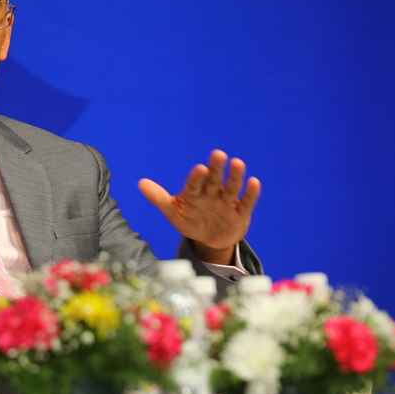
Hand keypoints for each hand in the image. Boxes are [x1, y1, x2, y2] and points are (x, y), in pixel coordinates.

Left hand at [138, 149, 260, 262]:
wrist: (209, 240)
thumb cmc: (190, 221)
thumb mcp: (173, 212)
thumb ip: (159, 198)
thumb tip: (140, 183)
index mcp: (195, 192)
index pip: (194, 183)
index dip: (196, 177)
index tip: (199, 168)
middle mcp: (212, 193)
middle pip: (214, 179)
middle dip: (216, 168)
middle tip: (217, 154)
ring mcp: (227, 202)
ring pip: (232, 187)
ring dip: (235, 176)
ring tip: (237, 163)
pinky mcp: (240, 213)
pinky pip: (246, 202)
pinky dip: (250, 193)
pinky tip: (254, 182)